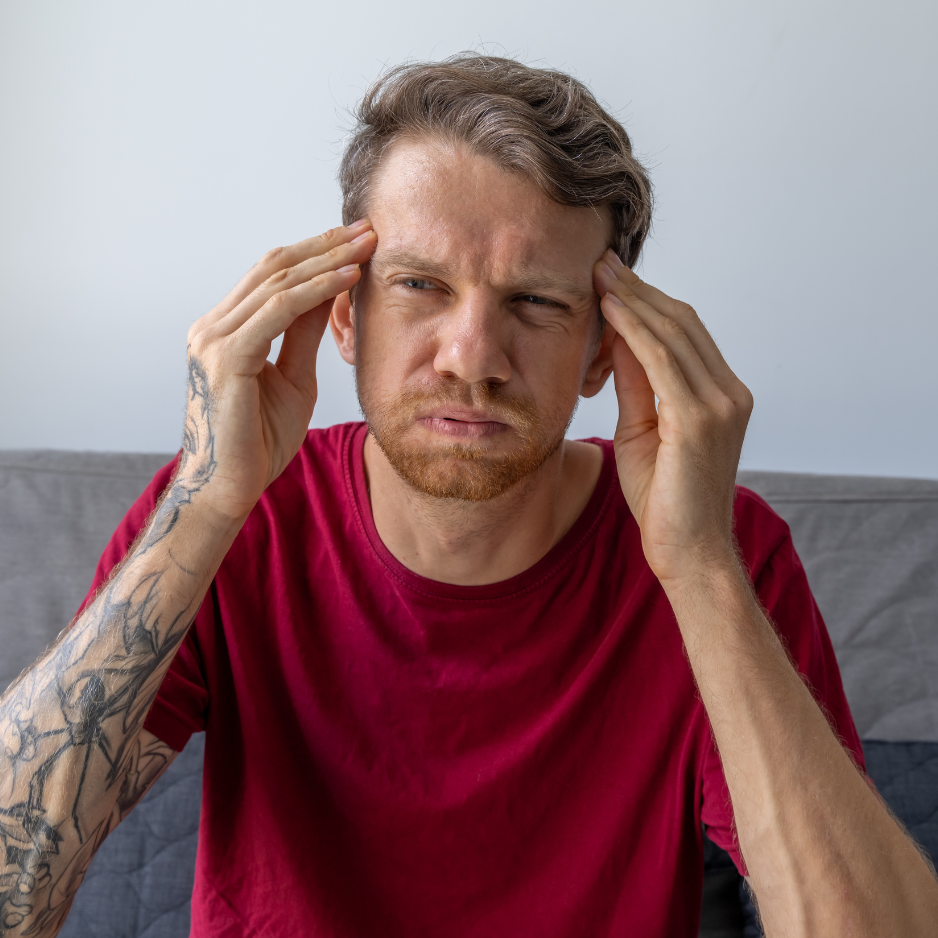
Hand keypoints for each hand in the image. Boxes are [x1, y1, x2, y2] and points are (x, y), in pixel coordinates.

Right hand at [177, 221, 376, 521]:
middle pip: (273, 266)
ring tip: (365, 245)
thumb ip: (302, 336)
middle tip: (367, 229)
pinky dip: (315, 291)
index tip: (357, 241)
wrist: (230, 489)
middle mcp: (213, 327)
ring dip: (326, 260)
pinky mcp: (226, 358)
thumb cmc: (259, 442)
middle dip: (324, 245)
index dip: (315, 253)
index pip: (272, 275)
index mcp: (226, 330)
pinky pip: (277, 311)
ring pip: (276, 281)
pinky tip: (347, 278)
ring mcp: (214, 339)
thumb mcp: (293, 379)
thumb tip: (327, 295)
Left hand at [593, 250, 752, 590]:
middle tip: (601, 262)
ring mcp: (721, 403)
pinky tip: (610, 309)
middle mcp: (728, 392)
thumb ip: (636, 384)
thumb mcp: (642, 430)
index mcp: (720, 394)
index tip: (610, 278)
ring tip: (600, 274)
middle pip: (681, 322)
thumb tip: (618, 338)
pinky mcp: (702, 418)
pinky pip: (664, 359)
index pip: (683, 332)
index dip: (646, 300)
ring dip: (634, 299)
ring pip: (675, 332)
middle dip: (638, 289)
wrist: (687, 551)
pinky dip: (636, 329)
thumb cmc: (663, 498)